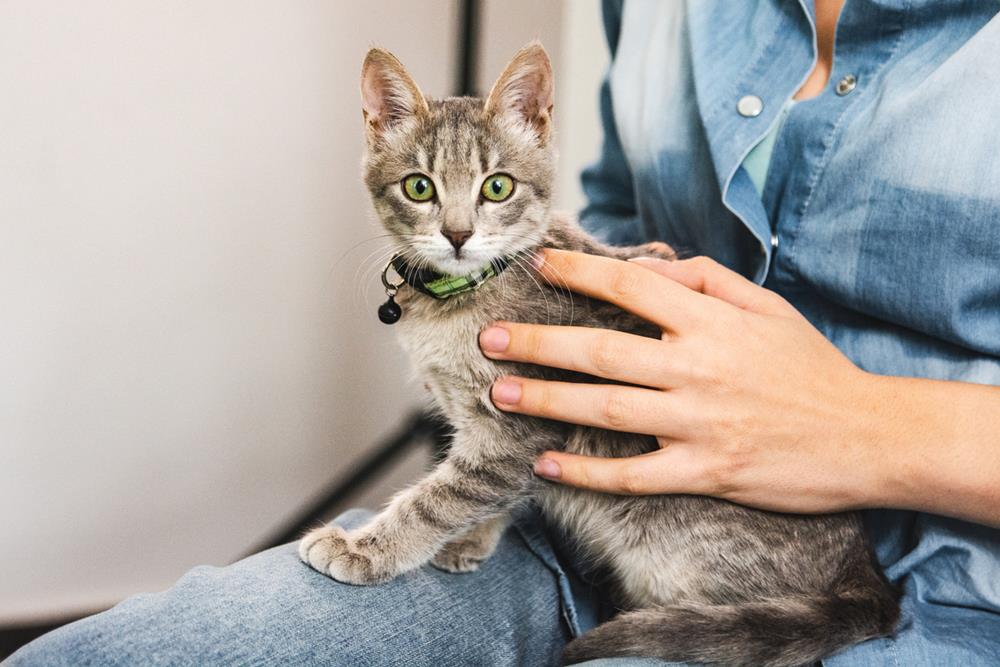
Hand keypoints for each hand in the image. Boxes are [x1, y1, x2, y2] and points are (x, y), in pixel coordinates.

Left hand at [479, 249, 889, 513]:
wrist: (868, 436)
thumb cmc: (810, 367)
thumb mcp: (768, 307)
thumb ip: (708, 281)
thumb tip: (653, 265)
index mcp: (712, 322)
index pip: (629, 286)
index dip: (577, 273)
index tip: (537, 266)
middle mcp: (699, 369)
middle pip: (601, 351)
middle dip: (538, 342)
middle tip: (490, 339)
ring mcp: (701, 424)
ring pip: (607, 410)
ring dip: (547, 401)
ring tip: (501, 394)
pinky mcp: (706, 473)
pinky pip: (634, 474)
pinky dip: (586, 472)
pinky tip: (545, 463)